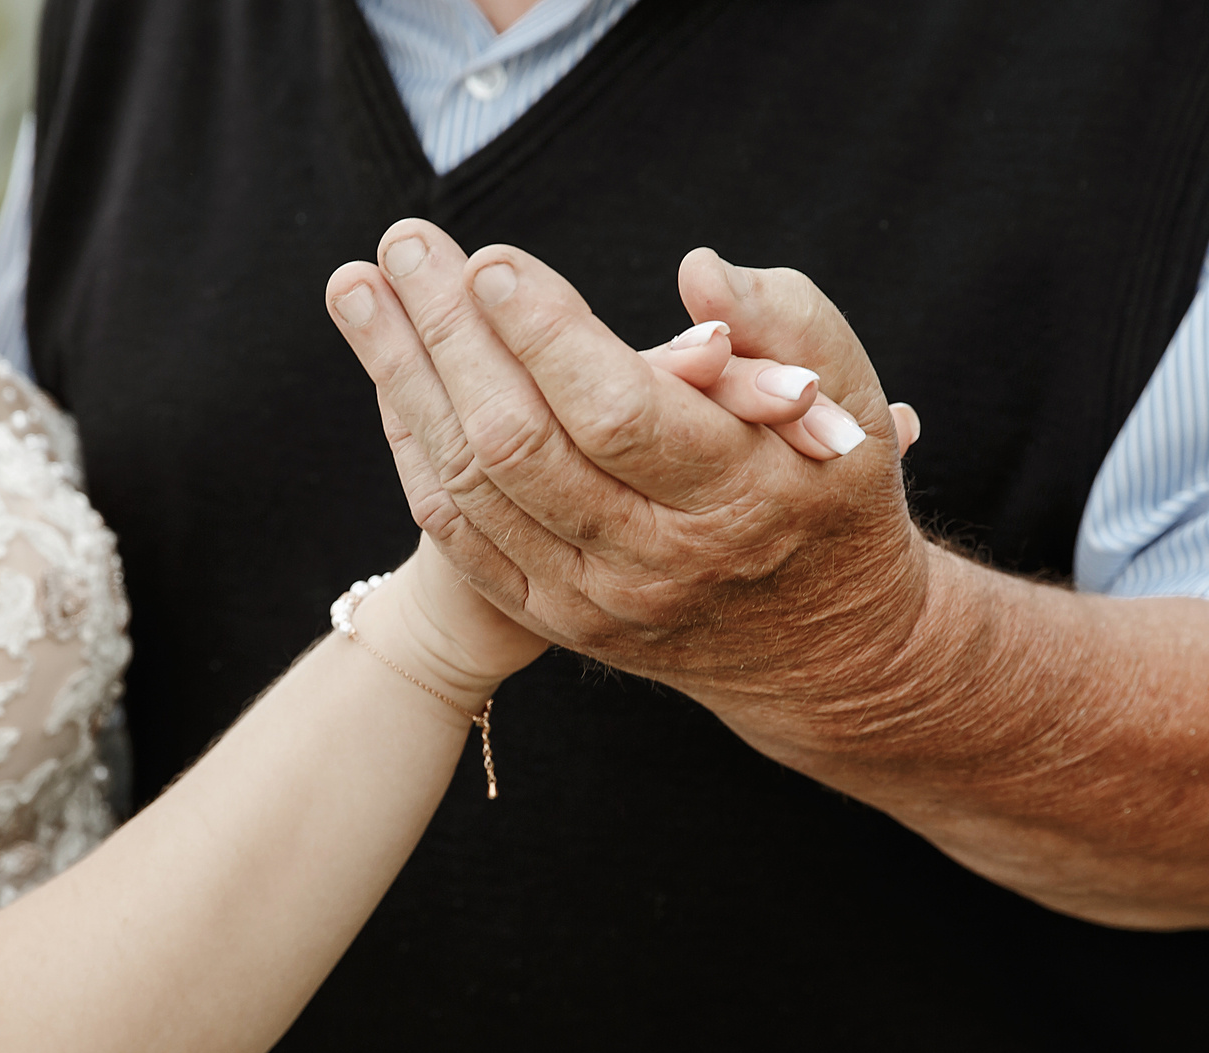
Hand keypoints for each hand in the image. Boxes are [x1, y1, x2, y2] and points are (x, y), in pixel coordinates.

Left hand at [324, 223, 923, 736]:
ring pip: (471, 485)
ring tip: (358, 288)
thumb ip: (791, 324)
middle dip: (449, 336)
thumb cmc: (830, 493)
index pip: (619, 413)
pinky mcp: (555, 618)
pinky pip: (459, 532)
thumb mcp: (851, 405)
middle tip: (405, 245)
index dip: (546, 337)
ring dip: (402, 380)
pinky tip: (388, 375)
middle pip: (522, 444)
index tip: (491, 263)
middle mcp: (657, 560)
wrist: (818, 651)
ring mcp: (594, 600)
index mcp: (736, 497)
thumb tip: (698, 270)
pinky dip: (413, 448)